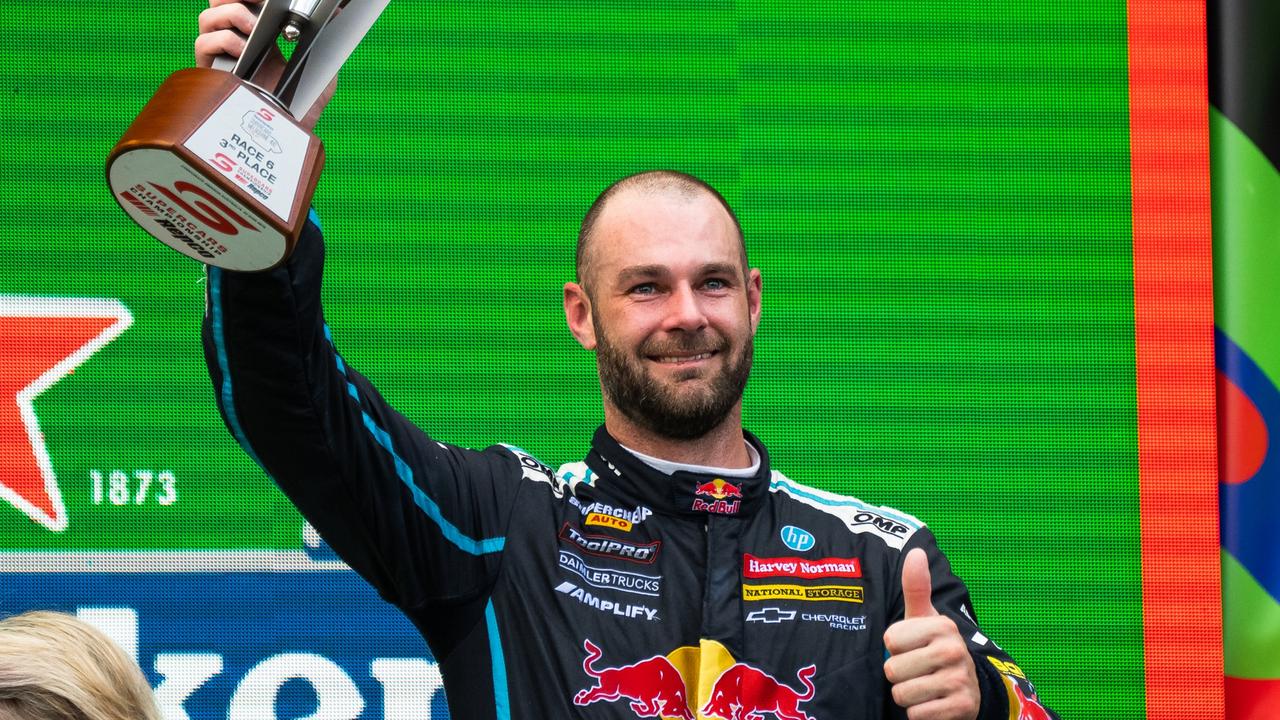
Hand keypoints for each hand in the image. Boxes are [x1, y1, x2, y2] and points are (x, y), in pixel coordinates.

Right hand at [194, 0, 334, 130]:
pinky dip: (223, 40)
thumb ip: (328, 42)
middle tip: (259, 0)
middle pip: (219, 3)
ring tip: (255, 27)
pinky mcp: (210, 74)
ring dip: (232, 14)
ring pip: (208, 18)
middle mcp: (235, 43)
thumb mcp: (322, 71)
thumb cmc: (304, 108)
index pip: (243, 2)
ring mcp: (221, 57)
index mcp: (259, 37)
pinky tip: (244, 48)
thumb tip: (336, 13)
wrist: (288, 138)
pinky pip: (204, 44)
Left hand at [883, 549, 980, 719]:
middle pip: (893, 670)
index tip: (913, 647)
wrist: (968, 688)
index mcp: (942, 626)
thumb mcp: (924, 618)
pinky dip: (920, 714)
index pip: (890, 641)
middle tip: (918, 671)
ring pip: (902, 695)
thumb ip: (916, 587)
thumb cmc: (934, 647)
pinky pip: (916, 715)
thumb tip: (915, 551)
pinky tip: (934, 703)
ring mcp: (959, 681)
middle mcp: (954, 651)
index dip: (896, 648)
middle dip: (899, 676)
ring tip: (924, 686)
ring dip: (908, 696)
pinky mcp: (961, 708)